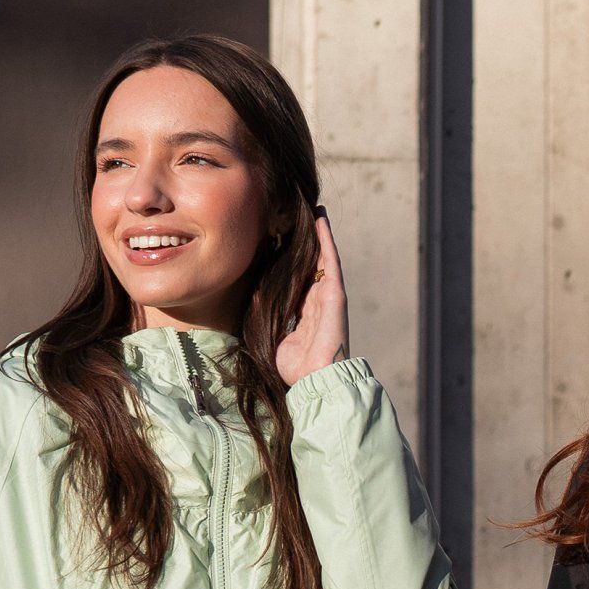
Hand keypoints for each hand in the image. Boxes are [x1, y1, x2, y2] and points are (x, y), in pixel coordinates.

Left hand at [275, 209, 349, 385]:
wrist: (315, 380)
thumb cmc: (293, 367)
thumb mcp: (270, 335)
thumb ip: (264, 315)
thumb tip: (252, 298)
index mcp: (303, 311)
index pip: (295, 277)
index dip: (287, 257)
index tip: (276, 236)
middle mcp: (317, 300)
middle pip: (309, 262)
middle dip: (303, 240)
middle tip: (293, 214)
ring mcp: (328, 296)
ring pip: (320, 256)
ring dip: (317, 232)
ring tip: (311, 208)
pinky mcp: (336, 294)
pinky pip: (330, 260)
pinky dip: (326, 238)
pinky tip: (320, 218)